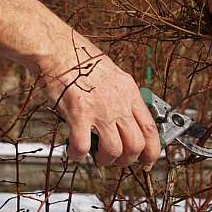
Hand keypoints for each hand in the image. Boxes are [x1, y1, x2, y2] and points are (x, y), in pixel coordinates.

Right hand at [40, 38, 160, 167]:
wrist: (59, 50)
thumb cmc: (82, 61)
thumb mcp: (115, 76)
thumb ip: (123, 98)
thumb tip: (127, 120)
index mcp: (129, 93)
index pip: (151, 129)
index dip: (152, 150)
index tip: (148, 160)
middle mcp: (118, 103)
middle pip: (135, 145)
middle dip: (127, 160)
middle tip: (117, 159)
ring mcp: (99, 110)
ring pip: (114, 150)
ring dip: (106, 160)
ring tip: (97, 155)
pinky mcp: (78, 115)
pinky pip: (83, 147)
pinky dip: (79, 154)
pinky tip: (75, 150)